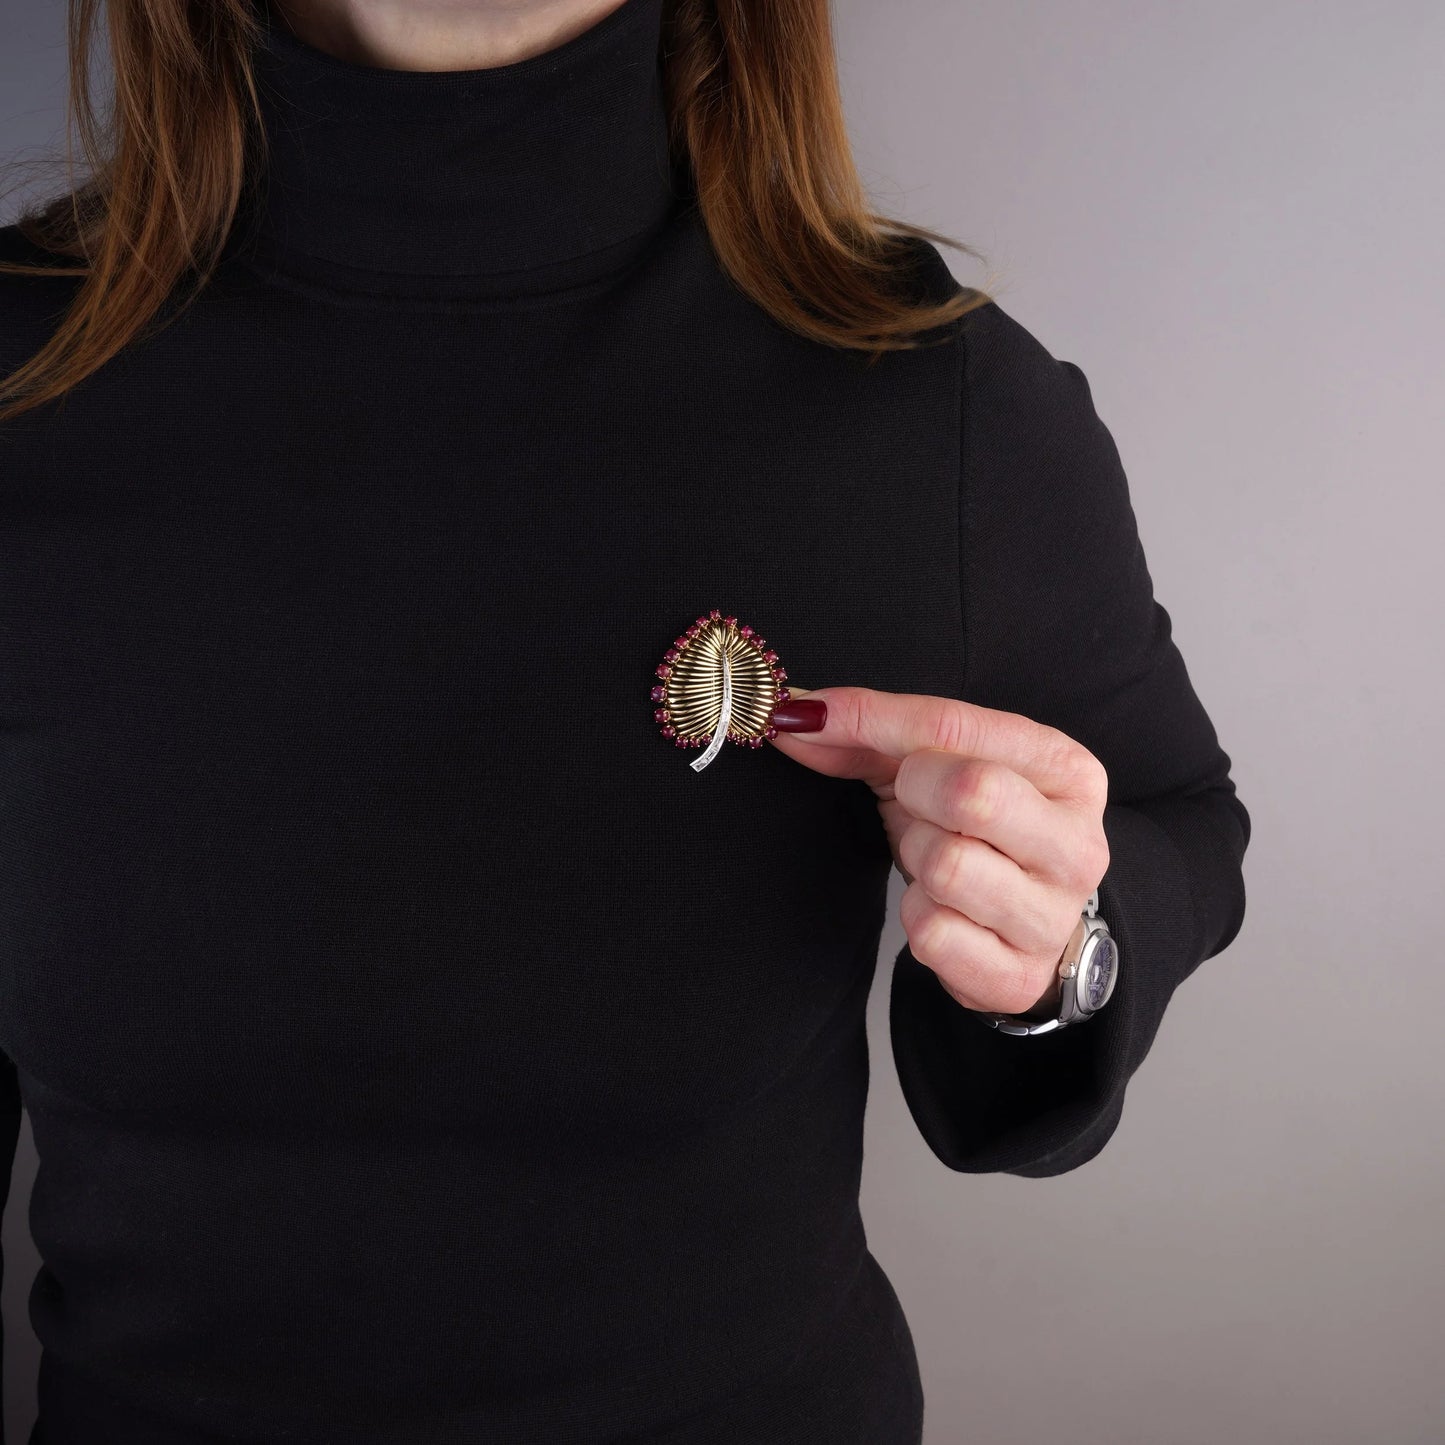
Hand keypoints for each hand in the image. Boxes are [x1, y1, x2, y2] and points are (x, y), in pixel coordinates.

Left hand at [768, 685, 1109, 1016]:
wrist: (1018, 933)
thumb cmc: (976, 836)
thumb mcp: (930, 770)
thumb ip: (867, 734)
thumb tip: (792, 713)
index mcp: (1066, 770)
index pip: (958, 726)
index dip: (871, 718)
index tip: (808, 715)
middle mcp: (1076, 842)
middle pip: (971, 792)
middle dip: (915, 797)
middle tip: (915, 809)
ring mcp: (1053, 915)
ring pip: (948, 867)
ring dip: (916, 862)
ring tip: (933, 861)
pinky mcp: (1019, 977)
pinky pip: (932, 934)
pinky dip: (917, 918)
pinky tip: (940, 911)